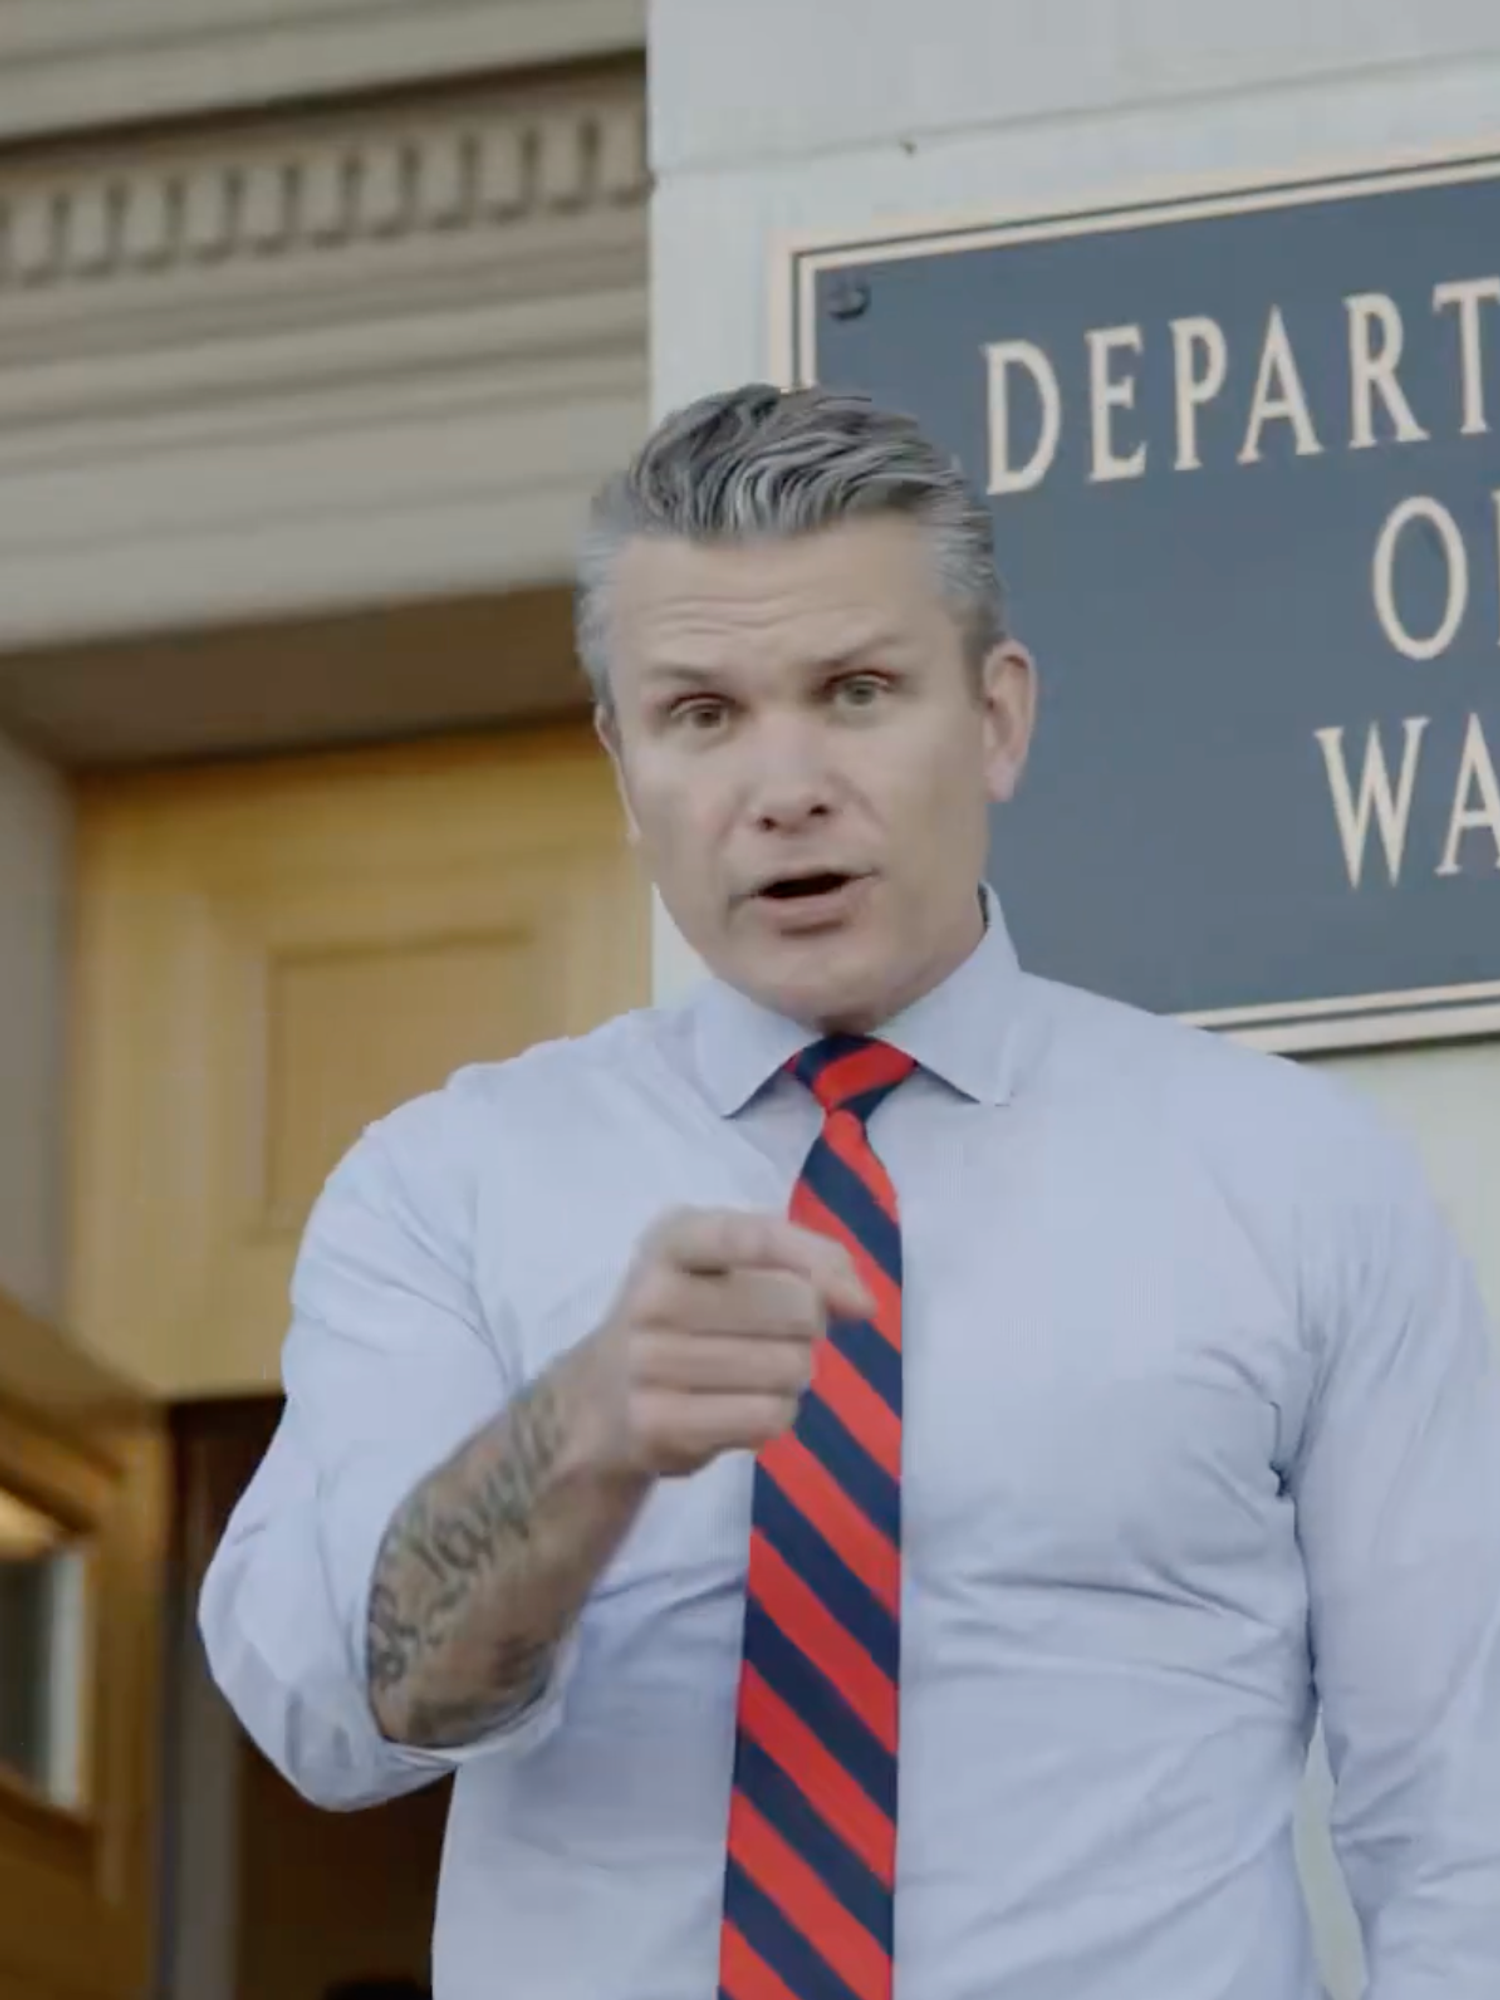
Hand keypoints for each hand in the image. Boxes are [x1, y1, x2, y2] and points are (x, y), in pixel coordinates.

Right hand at [572, 1207, 873, 1478]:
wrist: (600, 1399)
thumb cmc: (688, 1315)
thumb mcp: (733, 1264)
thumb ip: (808, 1261)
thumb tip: (863, 1305)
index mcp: (672, 1239)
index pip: (754, 1235)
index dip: (817, 1264)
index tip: (851, 1299)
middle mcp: (651, 1294)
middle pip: (797, 1308)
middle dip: (809, 1327)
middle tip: (779, 1336)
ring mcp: (648, 1361)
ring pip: (789, 1368)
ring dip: (793, 1376)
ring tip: (757, 1373)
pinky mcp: (658, 1423)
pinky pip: (767, 1417)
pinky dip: (775, 1414)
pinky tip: (743, 1406)